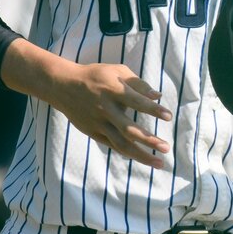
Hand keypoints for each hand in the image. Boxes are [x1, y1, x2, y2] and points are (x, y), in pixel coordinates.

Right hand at [43, 62, 174, 168]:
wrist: (63, 86)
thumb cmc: (97, 76)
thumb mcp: (117, 71)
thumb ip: (138, 84)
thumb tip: (158, 96)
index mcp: (113, 90)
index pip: (136, 102)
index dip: (153, 110)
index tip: (169, 117)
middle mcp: (105, 109)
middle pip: (129, 129)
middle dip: (149, 140)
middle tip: (167, 148)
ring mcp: (98, 123)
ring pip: (120, 143)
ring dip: (141, 155)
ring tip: (159, 162)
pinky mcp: (92, 132)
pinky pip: (112, 145)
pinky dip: (127, 152)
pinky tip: (142, 157)